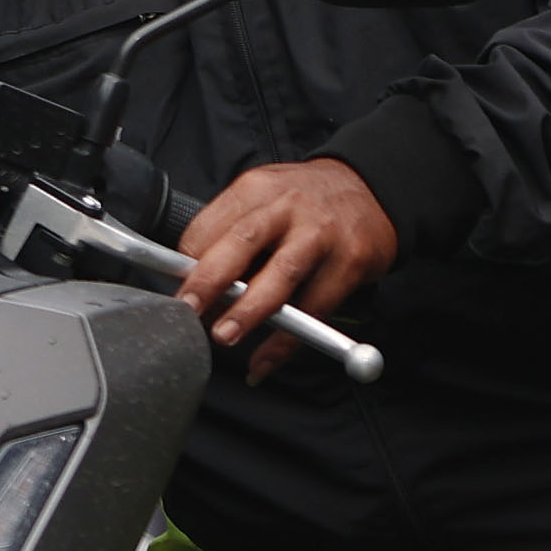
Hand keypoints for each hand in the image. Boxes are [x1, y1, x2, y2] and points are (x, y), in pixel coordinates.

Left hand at [173, 157, 396, 384]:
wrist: (372, 190)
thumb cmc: (305, 203)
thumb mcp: (264, 199)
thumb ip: (230, 232)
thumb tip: (194, 285)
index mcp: (255, 189)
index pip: (208, 228)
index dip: (187, 268)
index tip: (178, 299)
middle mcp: (287, 207)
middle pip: (241, 243)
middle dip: (209, 281)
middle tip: (188, 312)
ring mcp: (320, 233)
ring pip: (281, 274)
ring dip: (249, 310)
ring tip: (225, 336)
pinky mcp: (350, 261)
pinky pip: (314, 308)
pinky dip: (286, 342)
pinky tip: (265, 360)